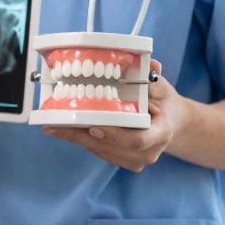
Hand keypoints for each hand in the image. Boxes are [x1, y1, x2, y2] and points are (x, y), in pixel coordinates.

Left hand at [42, 60, 193, 171]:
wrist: (171, 121)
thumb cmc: (163, 101)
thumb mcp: (162, 87)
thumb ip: (154, 76)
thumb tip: (151, 64)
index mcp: (161, 132)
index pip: (138, 140)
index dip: (115, 135)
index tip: (94, 127)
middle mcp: (149, 151)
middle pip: (112, 147)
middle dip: (82, 136)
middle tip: (56, 125)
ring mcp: (137, 159)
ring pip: (101, 151)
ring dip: (77, 139)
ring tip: (54, 127)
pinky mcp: (124, 161)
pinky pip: (99, 152)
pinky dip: (82, 141)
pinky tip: (64, 130)